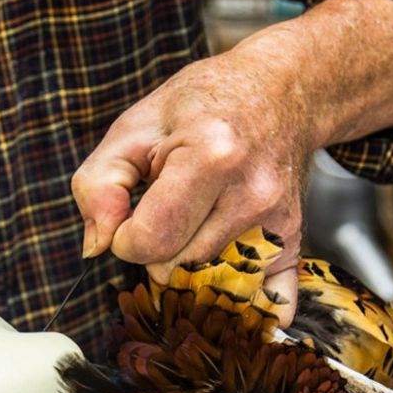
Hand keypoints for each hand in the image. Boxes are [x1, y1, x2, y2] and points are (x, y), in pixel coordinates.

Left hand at [72, 43, 311, 323]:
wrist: (279, 91)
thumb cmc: (202, 106)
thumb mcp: (133, 128)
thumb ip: (98, 184)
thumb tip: (97, 246)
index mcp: (209, 157)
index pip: (149, 241)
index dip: (124, 237)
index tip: (131, 215)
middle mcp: (251, 193)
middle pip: (177, 268)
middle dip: (156, 251)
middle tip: (165, 213)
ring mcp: (278, 221)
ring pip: (209, 285)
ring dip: (188, 267)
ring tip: (193, 224)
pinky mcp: (294, 240)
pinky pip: (268, 302)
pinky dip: (239, 301)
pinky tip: (224, 279)